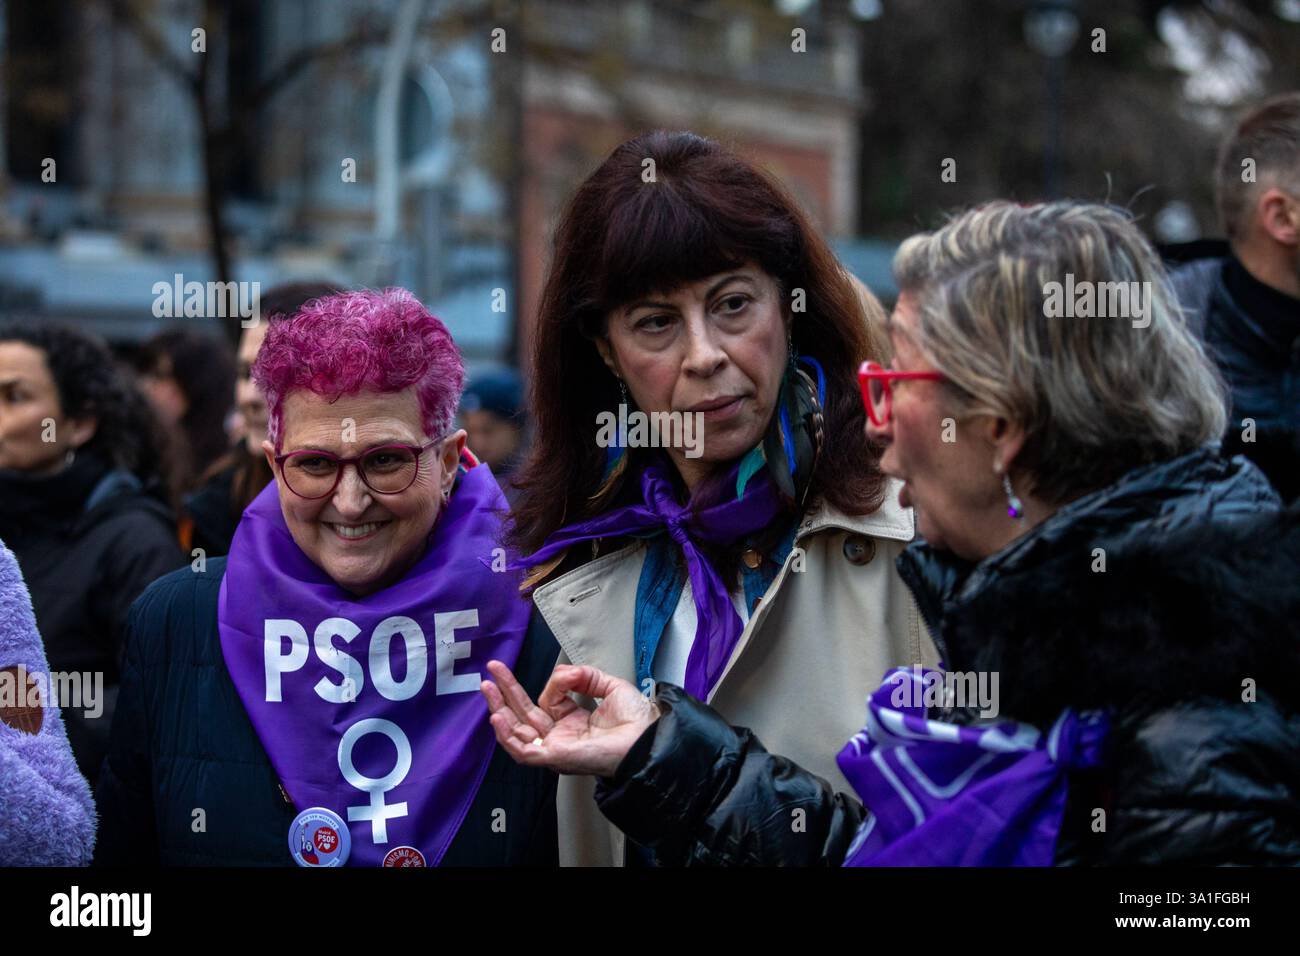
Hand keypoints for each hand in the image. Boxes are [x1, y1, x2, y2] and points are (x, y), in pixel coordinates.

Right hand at [481, 660, 659, 777]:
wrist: (648, 739)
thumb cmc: (637, 721)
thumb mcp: (608, 686)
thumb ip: (583, 675)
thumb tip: (561, 672)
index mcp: (573, 721)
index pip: (545, 702)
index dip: (552, 685)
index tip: (566, 674)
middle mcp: (561, 736)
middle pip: (523, 714)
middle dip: (505, 692)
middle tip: (491, 670)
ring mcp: (555, 747)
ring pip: (517, 732)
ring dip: (499, 709)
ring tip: (487, 687)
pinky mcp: (555, 757)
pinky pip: (524, 751)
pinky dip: (507, 736)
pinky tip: (498, 717)